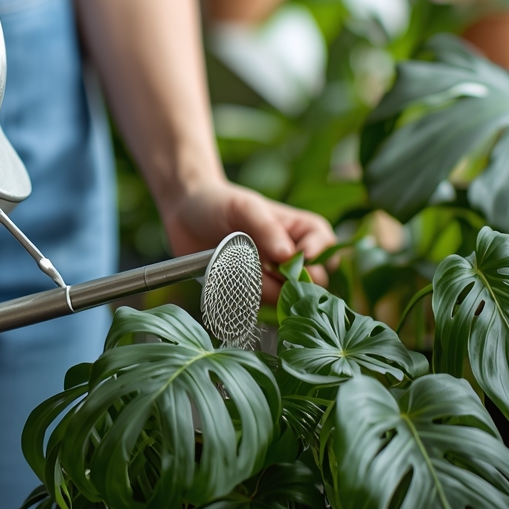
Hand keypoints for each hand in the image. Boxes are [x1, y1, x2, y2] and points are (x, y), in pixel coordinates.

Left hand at [161, 182, 335, 302]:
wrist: (183, 215)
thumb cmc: (218, 202)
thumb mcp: (244, 207)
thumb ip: (266, 228)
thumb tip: (288, 256)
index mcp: (301, 230)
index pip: (326, 248)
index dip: (315, 256)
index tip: (296, 258)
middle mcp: (291, 257)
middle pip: (313, 281)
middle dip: (292, 280)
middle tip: (266, 269)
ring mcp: (272, 277)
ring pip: (285, 298)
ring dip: (265, 290)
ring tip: (241, 270)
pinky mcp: (251, 292)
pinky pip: (260, 306)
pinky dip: (249, 299)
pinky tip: (232, 282)